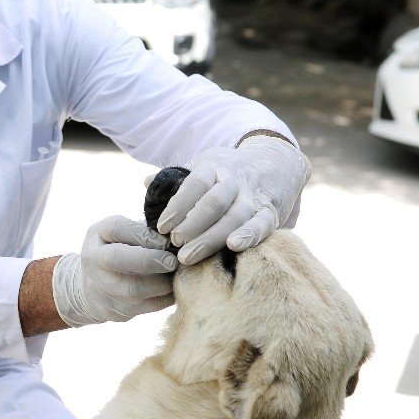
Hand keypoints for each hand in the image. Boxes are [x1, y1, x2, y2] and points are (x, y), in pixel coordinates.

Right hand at [52, 215, 176, 327]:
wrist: (91, 290)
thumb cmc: (114, 252)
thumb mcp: (118, 234)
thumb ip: (139, 230)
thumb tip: (171, 235)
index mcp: (96, 237)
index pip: (115, 228)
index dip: (143, 234)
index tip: (165, 241)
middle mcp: (94, 263)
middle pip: (117, 259)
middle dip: (149, 260)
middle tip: (173, 261)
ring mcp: (102, 290)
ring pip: (134, 289)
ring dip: (161, 282)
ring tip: (176, 275)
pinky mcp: (117, 312)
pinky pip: (146, 306)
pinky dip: (165, 298)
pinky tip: (173, 289)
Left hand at [152, 135, 310, 264]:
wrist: (271, 162)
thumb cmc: (224, 172)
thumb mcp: (201, 166)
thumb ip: (175, 178)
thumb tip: (147, 183)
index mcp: (213, 166)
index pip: (194, 184)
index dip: (177, 206)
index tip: (162, 227)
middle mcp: (234, 180)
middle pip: (214, 203)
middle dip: (192, 225)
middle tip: (174, 243)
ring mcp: (253, 196)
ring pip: (234, 217)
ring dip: (211, 238)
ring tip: (188, 257)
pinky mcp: (270, 212)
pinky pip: (262, 225)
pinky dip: (250, 235)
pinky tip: (233, 247)